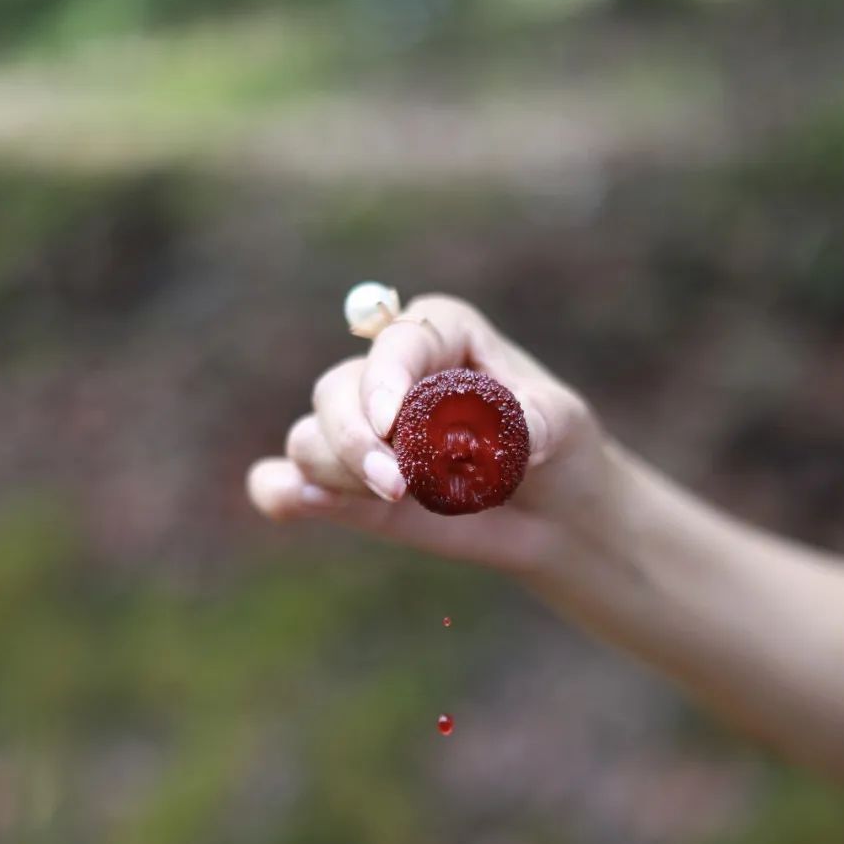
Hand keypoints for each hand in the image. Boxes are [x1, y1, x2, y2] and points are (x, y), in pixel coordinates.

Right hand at [246, 294, 619, 582]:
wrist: (554, 510)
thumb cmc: (558, 450)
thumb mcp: (561, 427)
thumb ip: (532, 421)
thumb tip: (503, 434)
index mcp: (441, 332)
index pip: (397, 344)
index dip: (386, 380)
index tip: (392, 423)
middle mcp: (389, 375)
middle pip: (336, 393)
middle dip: (357, 443)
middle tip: (399, 488)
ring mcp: (362, 431)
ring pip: (311, 440)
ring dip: (338, 474)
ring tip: (398, 501)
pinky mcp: (345, 484)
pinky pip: (285, 480)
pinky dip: (282, 491)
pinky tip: (295, 503)